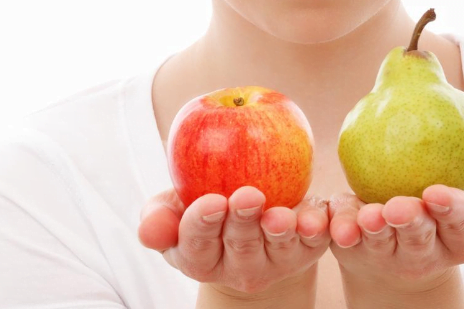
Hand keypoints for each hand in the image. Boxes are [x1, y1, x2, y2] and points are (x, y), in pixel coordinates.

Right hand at [138, 186, 330, 293]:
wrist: (252, 208)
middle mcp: (238, 267)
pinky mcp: (307, 249)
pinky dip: (316, 228)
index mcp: (200, 259)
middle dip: (243, 222)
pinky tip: (314, 218)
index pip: (197, 246)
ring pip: (278, 247)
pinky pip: (315, 239)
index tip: (211, 201)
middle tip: (247, 196)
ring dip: (279, 231)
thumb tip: (147, 231)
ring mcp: (275, 261)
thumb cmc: (206, 205)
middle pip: (240, 247)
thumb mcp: (175, 207)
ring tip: (279, 214)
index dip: (202, 225)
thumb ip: (159, 217)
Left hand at [329, 170, 463, 287]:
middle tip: (400, 207)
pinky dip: (340, 227)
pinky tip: (336, 219)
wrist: (409, 229)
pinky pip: (346, 236)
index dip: (452, 212)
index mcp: (463, 237)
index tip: (439, 194)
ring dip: (372, 230)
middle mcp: (426, 250)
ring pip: (380, 242)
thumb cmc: (455, 204)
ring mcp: (388, 251)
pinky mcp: (356, 245)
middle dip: (411, 224)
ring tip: (369, 216)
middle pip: (418, 238)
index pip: (461, 226)